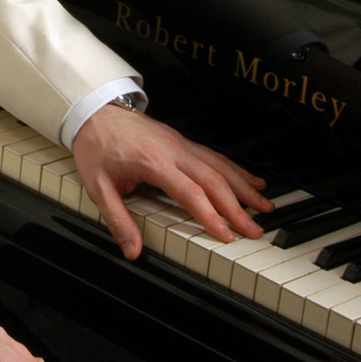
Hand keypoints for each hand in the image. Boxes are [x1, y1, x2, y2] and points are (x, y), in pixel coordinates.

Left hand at [71, 105, 271, 259]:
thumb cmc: (97, 146)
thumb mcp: (98, 187)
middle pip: (213, 180)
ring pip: (220, 166)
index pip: (190, 192)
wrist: (95, 111)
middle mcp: (173, 151)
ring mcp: (180, 144)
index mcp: (153, 162)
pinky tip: (252, 181)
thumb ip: (118, 220)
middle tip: (255, 229)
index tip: (227, 234)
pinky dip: (236, 170)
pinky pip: (215, 156)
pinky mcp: (182, 142)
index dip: (210, 215)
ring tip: (265, 207)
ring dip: (244, 187)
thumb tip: (131, 250)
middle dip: (237, 207)